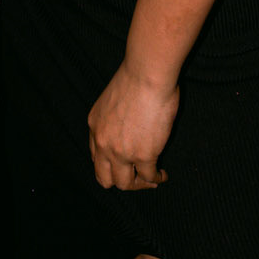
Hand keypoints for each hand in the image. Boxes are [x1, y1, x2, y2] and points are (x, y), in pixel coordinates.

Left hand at [86, 64, 177, 189]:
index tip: (123, 164)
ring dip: (139, 184)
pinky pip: (149, 177)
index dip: (110, 164)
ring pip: (125, 184)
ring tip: (152, 179)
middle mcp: (103, 143)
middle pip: (104, 178)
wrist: (146, 74)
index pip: (96, 157)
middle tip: (136, 178)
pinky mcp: (143, 155)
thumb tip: (129, 127)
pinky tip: (163, 174)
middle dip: (121, 181)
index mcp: (95, 126)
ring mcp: (121, 152)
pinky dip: (157, 178)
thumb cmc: (136, 77)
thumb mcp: (112, 100)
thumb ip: (115, 118)